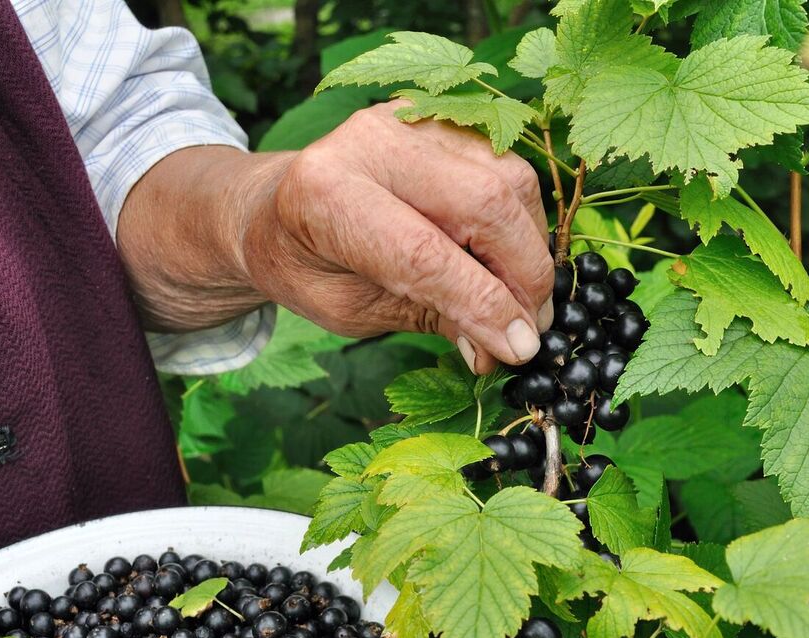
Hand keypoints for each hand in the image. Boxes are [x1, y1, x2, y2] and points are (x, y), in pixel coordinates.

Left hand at [119, 102, 553, 374]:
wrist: (276, 205)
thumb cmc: (307, 266)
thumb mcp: (351, 311)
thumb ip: (428, 320)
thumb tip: (504, 347)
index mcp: (325, 193)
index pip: (424, 253)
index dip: (482, 305)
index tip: (519, 349)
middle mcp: (371, 141)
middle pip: (484, 203)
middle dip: (523, 276)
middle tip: (531, 331)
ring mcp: (413, 119)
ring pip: (510, 181)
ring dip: (532, 251)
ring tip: (522, 303)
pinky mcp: (444, 117)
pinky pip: (511, 168)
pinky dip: (524, 224)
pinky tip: (509, 263)